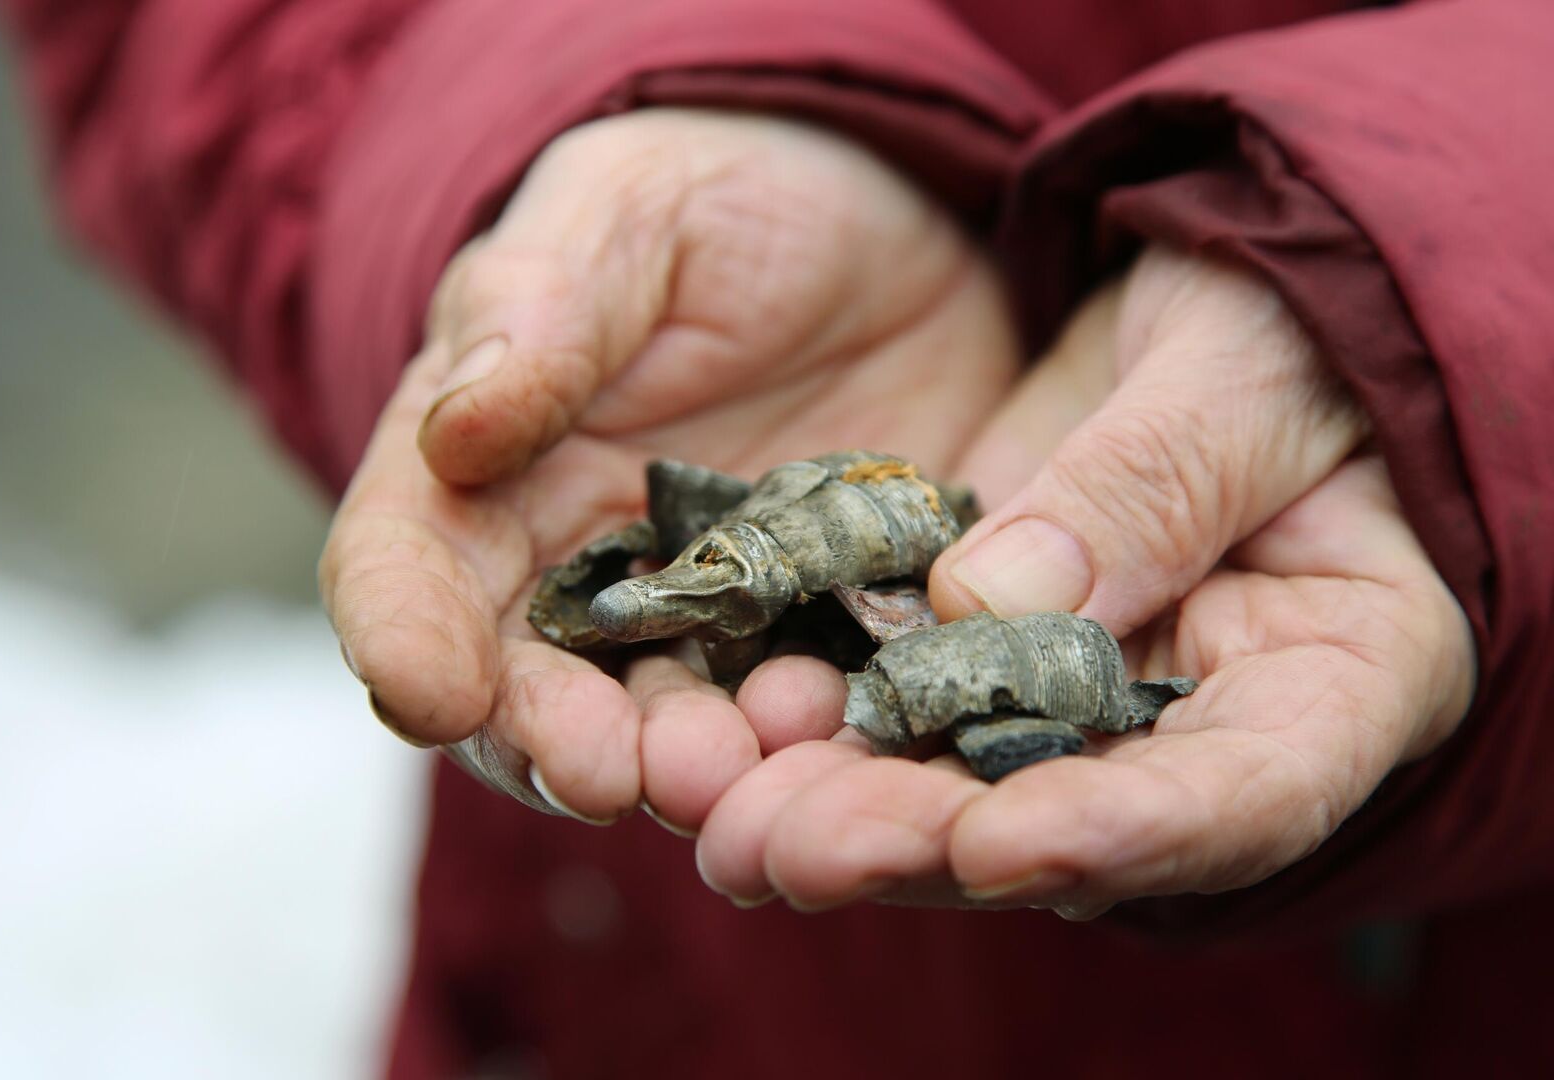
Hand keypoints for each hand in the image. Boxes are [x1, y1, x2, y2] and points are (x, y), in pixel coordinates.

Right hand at [320, 109, 1019, 825]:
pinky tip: (839, 735)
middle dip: (554, 742)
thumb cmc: (716, 202)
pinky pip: (802, 715)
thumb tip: (455, 429)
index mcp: (481, 474)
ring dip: (684, 767)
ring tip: (732, 768)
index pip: (405, 566)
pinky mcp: (817, 641)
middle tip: (605, 773)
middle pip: (524, 692)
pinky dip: (811, 746)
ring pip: (662, 731)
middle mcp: (573, 576)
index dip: (401, 634)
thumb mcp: (621, 214)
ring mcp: (702, 624)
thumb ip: (534, 310)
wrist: (889, 226)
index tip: (427, 691)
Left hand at [699, 247, 1476, 913]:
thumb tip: (992, 607)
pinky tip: (720, 738)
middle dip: (931, 844)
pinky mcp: (979, 649)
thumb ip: (1150, 482)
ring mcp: (1083, 696)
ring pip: (969, 789)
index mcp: (1340, 668)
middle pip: (1075, 822)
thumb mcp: (1243, 360)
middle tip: (798, 851)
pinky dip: (817, 729)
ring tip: (733, 825)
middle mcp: (1206, 721)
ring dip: (850, 811)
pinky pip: (898, 705)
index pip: (1252, 793)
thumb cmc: (1284, 307)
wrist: (1215, 287)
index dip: (1127, 833)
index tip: (994, 845)